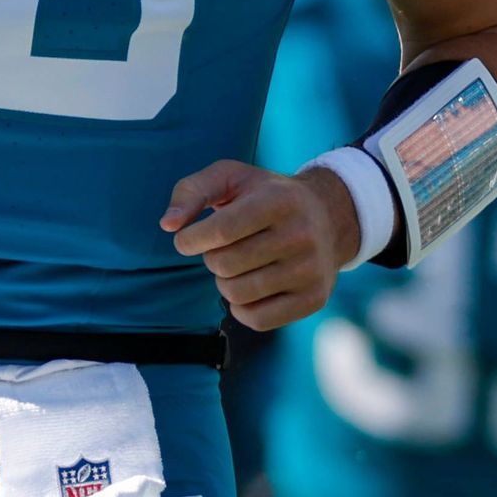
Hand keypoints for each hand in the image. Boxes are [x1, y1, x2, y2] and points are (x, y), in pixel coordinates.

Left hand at [161, 160, 359, 330]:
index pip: (222, 231)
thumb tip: (168, 226)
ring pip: (237, 294)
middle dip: (210, 258)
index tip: (185, 240)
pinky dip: (241, 308)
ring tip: (236, 265)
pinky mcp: (314, 299)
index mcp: (278, 200)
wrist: (329, 216)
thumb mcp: (230, 177)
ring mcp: (310, 271)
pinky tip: (248, 287)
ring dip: (224, 282)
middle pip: (225, 264)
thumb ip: (191, 192)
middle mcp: (300, 235)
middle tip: (222, 248)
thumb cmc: (266, 194)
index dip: (191, 239)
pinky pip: (258, 320)